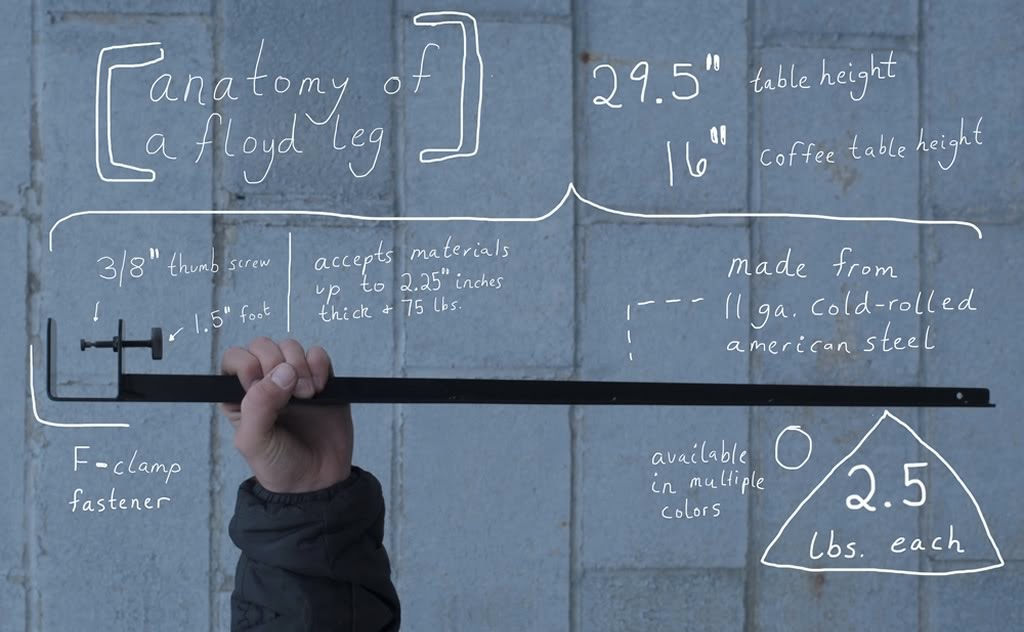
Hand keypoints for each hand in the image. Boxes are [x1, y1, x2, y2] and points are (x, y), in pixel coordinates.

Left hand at [219, 337, 352, 493]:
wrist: (316, 482)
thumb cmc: (277, 464)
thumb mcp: (254, 441)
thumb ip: (259, 405)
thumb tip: (283, 372)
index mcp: (240, 395)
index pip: (235, 358)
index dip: (246, 365)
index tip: (257, 387)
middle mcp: (266, 383)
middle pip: (264, 346)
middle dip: (276, 363)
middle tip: (290, 394)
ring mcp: (294, 380)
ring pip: (291, 346)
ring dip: (300, 366)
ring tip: (306, 395)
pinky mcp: (321, 380)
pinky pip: (319, 355)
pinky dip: (320, 366)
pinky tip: (320, 389)